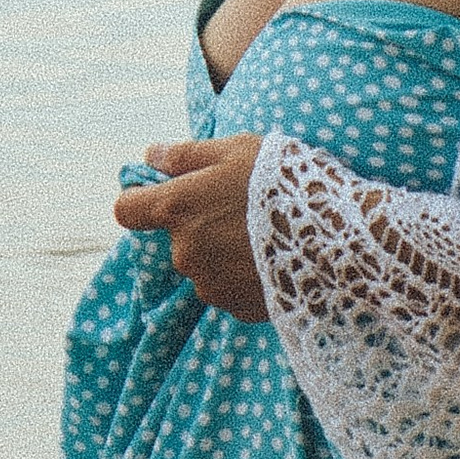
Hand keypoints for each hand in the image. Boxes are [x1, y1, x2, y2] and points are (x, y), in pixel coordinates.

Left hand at [113, 134, 268, 321]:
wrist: (333, 236)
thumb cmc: (282, 182)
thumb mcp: (236, 150)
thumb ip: (186, 155)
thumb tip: (151, 156)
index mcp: (176, 209)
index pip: (126, 210)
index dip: (141, 201)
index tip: (165, 194)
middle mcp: (183, 252)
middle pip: (177, 239)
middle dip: (201, 226)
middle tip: (242, 210)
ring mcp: (207, 285)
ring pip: (204, 266)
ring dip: (223, 253)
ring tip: (264, 237)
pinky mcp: (234, 307)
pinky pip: (230, 289)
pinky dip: (244, 277)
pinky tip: (273, 261)